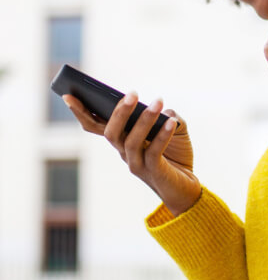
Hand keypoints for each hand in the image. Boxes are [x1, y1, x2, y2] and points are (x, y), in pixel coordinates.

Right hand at [63, 92, 201, 215]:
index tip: (68, 95)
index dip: (81, 112)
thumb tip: (164, 110)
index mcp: (121, 140)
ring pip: (132, 141)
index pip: (95, 126)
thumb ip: (167, 114)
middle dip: (119, 112)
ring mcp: (136, 164)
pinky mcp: (153, 172)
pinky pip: (154, 152)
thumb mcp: (173, 127)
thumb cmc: (176, 154)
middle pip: (111, 133)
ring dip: (145, 120)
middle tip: (132, 93)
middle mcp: (124, 152)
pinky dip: (162, 135)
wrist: (187, 187)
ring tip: (158, 102)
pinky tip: (171, 121)